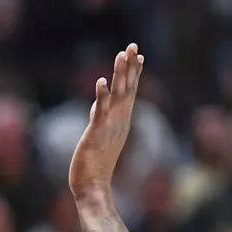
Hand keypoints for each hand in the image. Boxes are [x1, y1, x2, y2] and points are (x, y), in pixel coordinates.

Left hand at [69, 44, 143, 199]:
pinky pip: (100, 112)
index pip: (130, 92)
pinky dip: (102, 96)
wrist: (93, 186)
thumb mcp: (100, 136)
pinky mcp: (96, 134)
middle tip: (133, 46)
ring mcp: (109, 127)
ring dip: (119, 75)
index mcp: (122, 121)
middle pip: (127, 89)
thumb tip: (96, 107)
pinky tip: (101, 82)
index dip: (134, 74)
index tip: (139, 55)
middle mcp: (119, 121)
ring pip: (117, 96)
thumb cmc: (96, 164)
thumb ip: (100, 119)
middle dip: (130, 67)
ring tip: (121, 55)